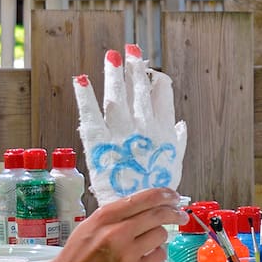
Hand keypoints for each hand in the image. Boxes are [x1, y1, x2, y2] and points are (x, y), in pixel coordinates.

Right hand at [40, 187, 179, 261]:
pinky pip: (158, 257)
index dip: (165, 195)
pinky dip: (155, 256)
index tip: (174, 196)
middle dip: (174, 213)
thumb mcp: (90, 227)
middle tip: (180, 215)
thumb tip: (146, 206)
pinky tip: (143, 259)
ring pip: (161, 235)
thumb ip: (116, 216)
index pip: (144, 198)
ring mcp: (126, 255)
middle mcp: (117, 233)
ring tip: (147, 244)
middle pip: (159, 215)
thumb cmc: (76, 257)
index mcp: (105, 217)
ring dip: (159, 237)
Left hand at [73, 44, 186, 202]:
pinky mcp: (99, 140)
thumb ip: (178, 140)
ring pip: (117, 95)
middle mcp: (143, 126)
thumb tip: (180, 123)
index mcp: (162, 129)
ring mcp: (120, 131)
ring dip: (115, 74)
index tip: (152, 71)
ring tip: (113, 56)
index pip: (161, 95)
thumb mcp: (175, 163)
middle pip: (138, 90)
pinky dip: (85, 95)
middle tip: (131, 50)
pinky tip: (81, 79)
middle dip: (135, 68)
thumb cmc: (156, 189)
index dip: (156, 80)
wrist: (136, 211)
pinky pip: (90, 113)